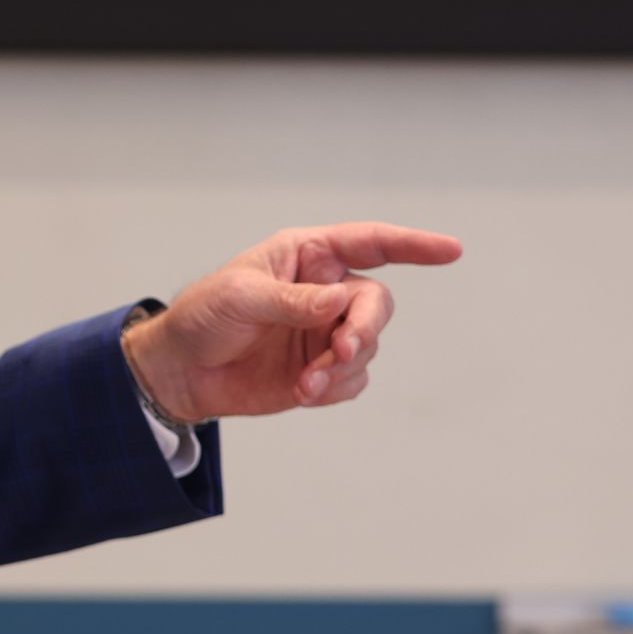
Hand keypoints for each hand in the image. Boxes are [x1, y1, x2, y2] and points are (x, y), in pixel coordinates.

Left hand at [120, 221, 462, 424]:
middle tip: (341, 351)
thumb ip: (293, 300)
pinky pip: (353, 380)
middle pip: (376, 304)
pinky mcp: (322, 370)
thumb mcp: (239, 297)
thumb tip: (339, 301)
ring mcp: (325, 332)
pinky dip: (334, 388)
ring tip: (305, 382)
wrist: (181, 371)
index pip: (370, 243)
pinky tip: (302, 391)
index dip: (413, 245)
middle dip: (365, 329)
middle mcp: (325, 291)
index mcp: (308, 256)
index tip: (451, 250)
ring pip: (366, 346)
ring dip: (342, 367)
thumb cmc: (203, 316)